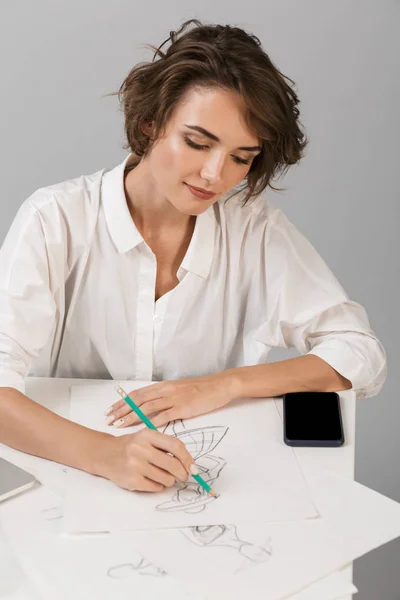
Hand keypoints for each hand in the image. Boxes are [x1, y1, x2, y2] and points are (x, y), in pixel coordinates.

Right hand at [98, 428, 193, 491]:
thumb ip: (165, 447)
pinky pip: (156, 487)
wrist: (104, 454)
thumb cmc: (131, 446)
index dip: (188, 458)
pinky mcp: (132, 481)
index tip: (193, 467)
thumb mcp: (147, 438)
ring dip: (169, 480)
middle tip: (184, 476)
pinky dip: (158, 486)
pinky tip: (150, 479)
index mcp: (147, 435)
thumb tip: (189, 464)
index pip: (175, 446)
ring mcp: (135, 465)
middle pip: (173, 464)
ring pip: (166, 479)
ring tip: (162, 476)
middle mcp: (141, 449)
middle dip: (183, 473)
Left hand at [104, 372, 237, 428]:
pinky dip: (152, 422)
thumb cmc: (202, 389)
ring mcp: (174, 398)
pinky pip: (164, 415)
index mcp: (164, 386)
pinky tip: (142, 429)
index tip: (110, 409)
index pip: (138, 393)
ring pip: (146, 407)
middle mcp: (165, 390)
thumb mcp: (180, 390)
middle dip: (120, 410)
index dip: (122, 402)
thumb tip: (153, 407)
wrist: (220, 385)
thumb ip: (166, 397)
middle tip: (107, 419)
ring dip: (131, 417)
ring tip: (118, 425)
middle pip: (137, 400)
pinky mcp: (183, 408)